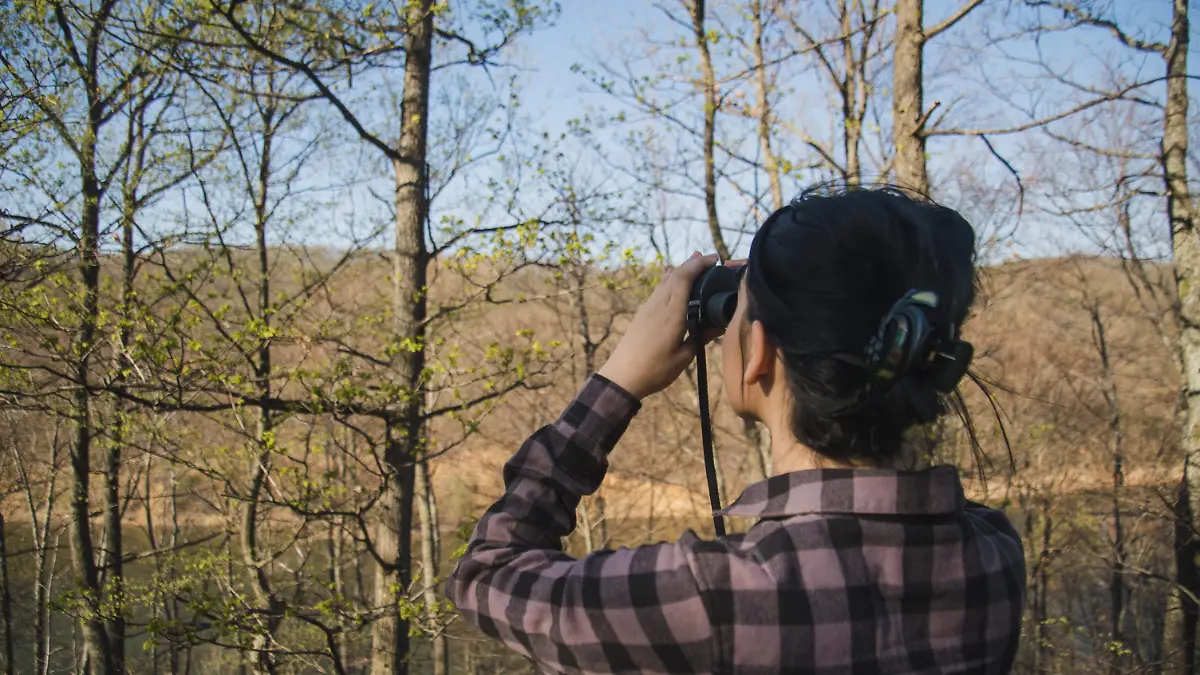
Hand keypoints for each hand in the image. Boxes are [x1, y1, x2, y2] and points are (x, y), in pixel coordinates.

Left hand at [597, 251, 719, 399]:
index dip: (699, 265)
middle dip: (692, 263)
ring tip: (694, 261)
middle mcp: (659, 306)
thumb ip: (701, 337)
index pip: (684, 279)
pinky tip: (670, 277)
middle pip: (675, 275)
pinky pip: (658, 290)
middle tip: (709, 258)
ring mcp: (648, 308)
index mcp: (672, 314)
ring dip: (681, 269)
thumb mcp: (684, 357)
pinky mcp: (642, 314)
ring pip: (665, 281)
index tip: (715, 259)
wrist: (622, 377)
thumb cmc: (655, 370)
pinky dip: (669, 280)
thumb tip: (719, 325)